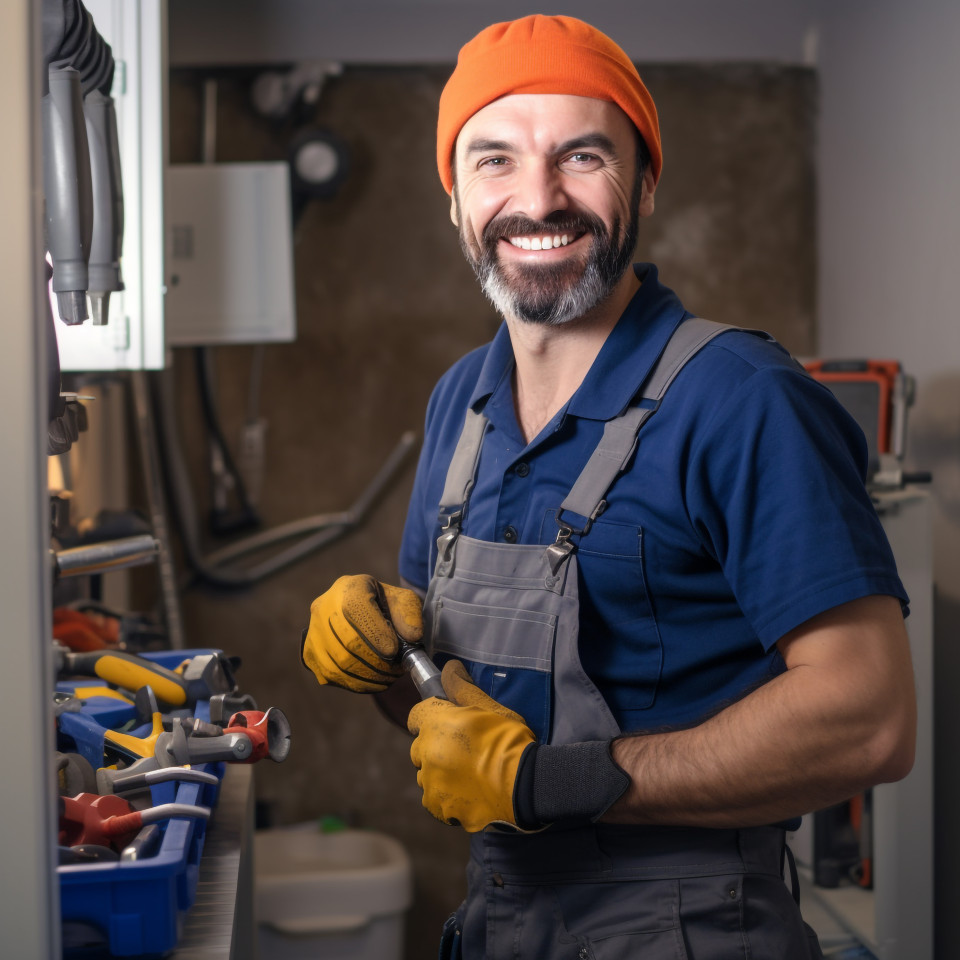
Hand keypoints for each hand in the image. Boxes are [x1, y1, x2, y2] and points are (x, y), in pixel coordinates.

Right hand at [301, 575, 421, 692]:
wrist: (358, 609)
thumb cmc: (384, 604)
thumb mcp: (403, 600)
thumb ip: (409, 615)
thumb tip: (412, 637)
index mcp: (349, 587)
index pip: (356, 609)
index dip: (375, 633)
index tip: (394, 651)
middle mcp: (324, 607)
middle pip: (347, 641)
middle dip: (377, 661)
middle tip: (397, 670)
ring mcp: (313, 631)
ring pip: (338, 662)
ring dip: (369, 676)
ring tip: (389, 677)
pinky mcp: (310, 653)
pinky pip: (331, 675)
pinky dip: (356, 683)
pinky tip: (374, 682)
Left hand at [407, 660, 535, 831]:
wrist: (525, 786)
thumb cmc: (510, 742)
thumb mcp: (490, 708)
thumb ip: (463, 688)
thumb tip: (450, 667)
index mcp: (436, 724)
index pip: (416, 715)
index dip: (431, 717)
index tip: (447, 723)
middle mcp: (427, 753)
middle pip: (420, 747)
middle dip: (435, 747)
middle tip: (464, 751)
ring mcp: (431, 783)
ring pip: (426, 774)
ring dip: (440, 773)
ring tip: (469, 774)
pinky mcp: (438, 808)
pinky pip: (433, 799)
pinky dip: (446, 796)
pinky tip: (469, 792)